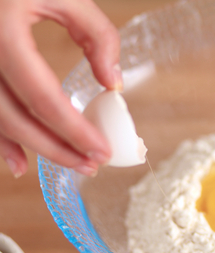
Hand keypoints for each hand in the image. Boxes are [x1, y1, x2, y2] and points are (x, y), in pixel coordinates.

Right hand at [0, 0, 121, 177]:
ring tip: (70, 165)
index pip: (44, 98)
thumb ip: (97, 35)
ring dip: (33, 150)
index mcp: (2, 34)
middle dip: (57, 149)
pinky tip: (19, 162)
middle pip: (17, 118)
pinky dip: (1, 140)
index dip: (75, 130)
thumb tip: (112, 83)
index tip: (102, 151)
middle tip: (91, 165)